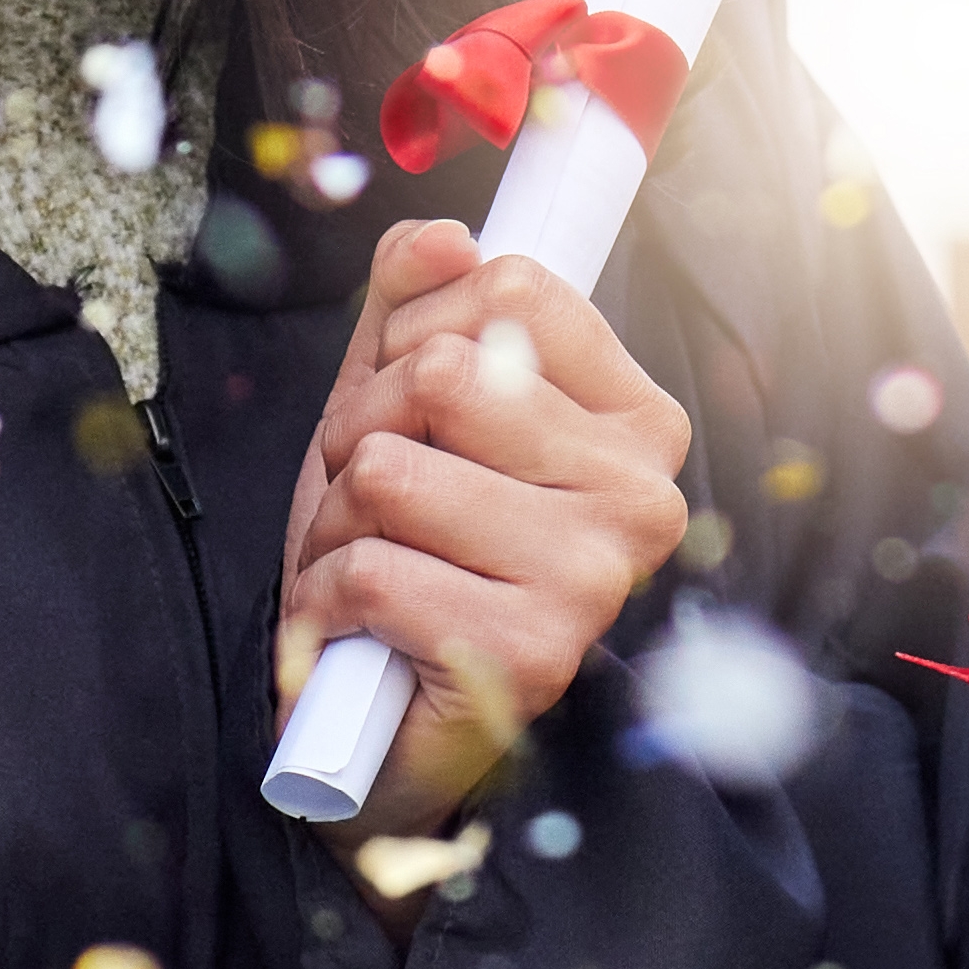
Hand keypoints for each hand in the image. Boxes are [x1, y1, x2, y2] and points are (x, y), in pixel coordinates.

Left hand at [280, 220, 696, 868]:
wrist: (379, 732)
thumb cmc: (405, 556)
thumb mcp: (399, 408)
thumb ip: (414, 308)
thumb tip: (442, 237)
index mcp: (635, 422)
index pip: (512, 288)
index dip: (416, 334)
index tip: (416, 408)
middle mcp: (640, 497)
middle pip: (442, 373)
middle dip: (362, 436)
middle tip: (375, 506)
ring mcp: (595, 579)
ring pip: (390, 469)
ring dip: (335, 523)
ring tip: (367, 568)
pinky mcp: (531, 655)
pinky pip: (369, 566)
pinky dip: (328, 599)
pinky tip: (362, 632)